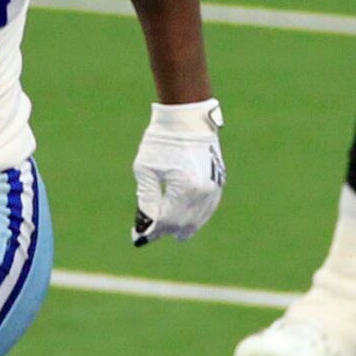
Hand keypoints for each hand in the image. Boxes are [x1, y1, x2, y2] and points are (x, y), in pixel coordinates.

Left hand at [132, 98, 225, 244]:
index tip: (137, 236)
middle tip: (148, 234)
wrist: (188, 119)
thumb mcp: (146, 169)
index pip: (167, 220)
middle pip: (182, 224)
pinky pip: (207, 210)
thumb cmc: (161, 141)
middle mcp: (203, 191)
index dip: (151, 231)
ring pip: (197, 220)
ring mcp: (214, 188)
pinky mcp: (218, 184)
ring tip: (166, 233)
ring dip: (181, 228)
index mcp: (184, 186)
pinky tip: (185, 223)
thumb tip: (145, 225)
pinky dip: (195, 218)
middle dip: (164, 231)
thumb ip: (146, 199)